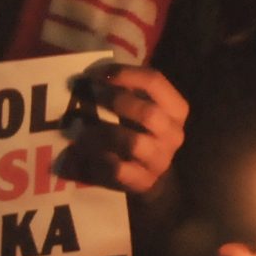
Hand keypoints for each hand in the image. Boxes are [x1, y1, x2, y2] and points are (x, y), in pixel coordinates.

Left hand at [58, 61, 188, 197]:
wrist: (149, 174)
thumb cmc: (140, 132)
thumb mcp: (141, 108)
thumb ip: (125, 91)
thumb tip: (89, 77)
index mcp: (176, 110)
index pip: (155, 82)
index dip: (125, 74)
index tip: (97, 74)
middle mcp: (173, 134)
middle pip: (149, 113)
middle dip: (115, 101)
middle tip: (88, 97)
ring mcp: (160, 160)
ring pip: (133, 143)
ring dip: (103, 133)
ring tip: (81, 130)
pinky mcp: (143, 182)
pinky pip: (118, 170)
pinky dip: (97, 159)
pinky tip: (79, 153)